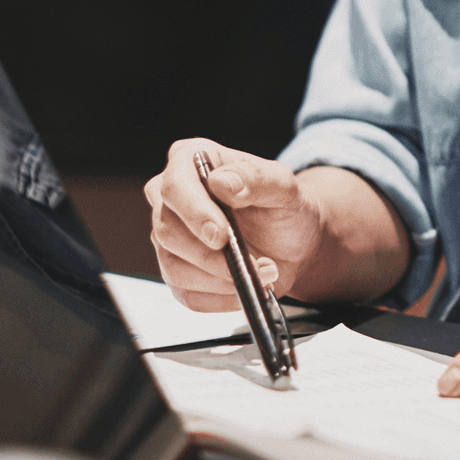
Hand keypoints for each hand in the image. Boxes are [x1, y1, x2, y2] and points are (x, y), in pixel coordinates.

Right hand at [147, 140, 345, 313]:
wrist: (291, 244)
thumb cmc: (283, 207)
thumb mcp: (283, 185)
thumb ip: (256, 178)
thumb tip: (222, 183)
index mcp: (190, 161)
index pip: (174, 186)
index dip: (194, 213)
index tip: (220, 235)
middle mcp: (171, 199)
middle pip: (167, 231)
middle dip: (212, 256)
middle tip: (254, 263)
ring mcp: (169, 238)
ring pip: (175, 268)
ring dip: (222, 280)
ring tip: (263, 272)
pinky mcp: (177, 272)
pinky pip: (187, 295)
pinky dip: (221, 298)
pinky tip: (245, 288)